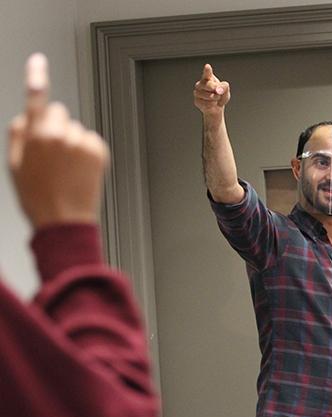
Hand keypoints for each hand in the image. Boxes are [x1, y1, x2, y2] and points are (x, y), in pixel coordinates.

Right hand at [8, 53, 109, 228]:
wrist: (65, 221)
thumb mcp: (15, 167)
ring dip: (72, 142)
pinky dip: (87, 151)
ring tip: (68, 169)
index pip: (36, 98)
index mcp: (36, 136)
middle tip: (53, 155)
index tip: (39, 62)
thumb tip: (24, 118)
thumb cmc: (38, 198)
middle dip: (55, 126)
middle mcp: (60, 135)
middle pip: (58, 112)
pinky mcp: (98, 152)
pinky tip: (80, 170)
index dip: (36, 77)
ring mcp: (81, 143)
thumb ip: (18, 136)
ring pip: (76, 129)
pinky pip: (91, 140)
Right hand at [193, 64, 229, 115]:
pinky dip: (212, 105)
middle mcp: (200, 84)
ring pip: (207, 95)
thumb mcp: (225, 92)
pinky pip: (206, 104)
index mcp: (208, 78)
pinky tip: (212, 104)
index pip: (207, 73)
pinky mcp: (197, 101)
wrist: (216, 108)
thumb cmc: (220, 97)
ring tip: (216, 99)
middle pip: (208, 85)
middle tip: (219, 92)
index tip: (207, 66)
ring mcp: (197, 92)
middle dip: (215, 89)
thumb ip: (225, 88)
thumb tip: (220, 88)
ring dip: (215, 99)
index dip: (207, 70)